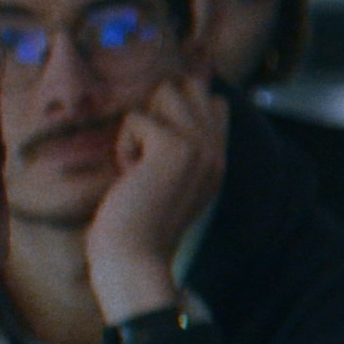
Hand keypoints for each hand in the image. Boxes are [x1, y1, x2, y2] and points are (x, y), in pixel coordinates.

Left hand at [84, 74, 224, 322]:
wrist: (135, 256)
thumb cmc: (138, 221)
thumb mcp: (167, 179)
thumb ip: (178, 144)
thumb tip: (167, 98)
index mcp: (218, 159)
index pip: (213, 101)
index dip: (179, 110)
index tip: (158, 147)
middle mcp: (216, 150)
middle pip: (188, 87)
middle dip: (158, 110)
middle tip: (147, 155)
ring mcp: (199, 146)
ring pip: (164, 93)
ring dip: (140, 125)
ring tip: (139, 163)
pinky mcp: (173, 145)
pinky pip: (136, 117)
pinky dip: (124, 145)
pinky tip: (130, 176)